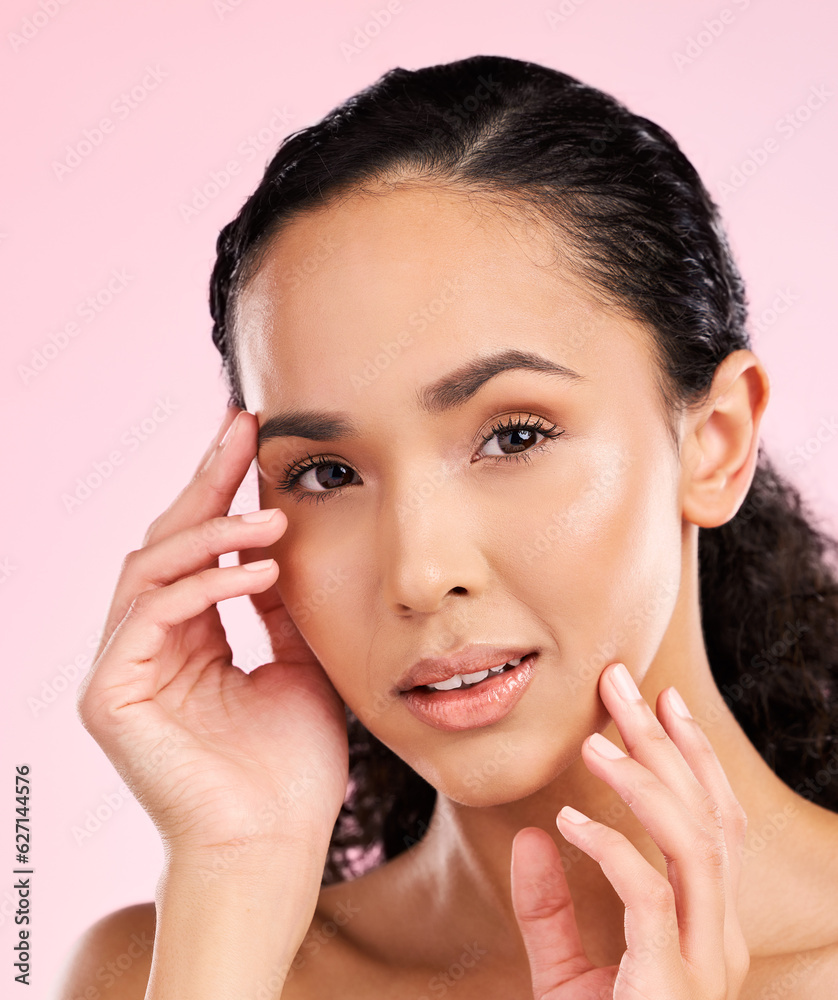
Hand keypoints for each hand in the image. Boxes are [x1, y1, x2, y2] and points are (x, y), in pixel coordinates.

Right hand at [76, 407, 348, 860]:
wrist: (276, 846)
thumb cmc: (291, 769)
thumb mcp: (297, 664)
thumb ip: (280, 605)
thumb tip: (281, 542)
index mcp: (187, 639)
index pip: (196, 549)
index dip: (222, 491)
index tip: (256, 438)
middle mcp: (146, 646)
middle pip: (163, 542)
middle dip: (206, 482)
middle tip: (243, 430)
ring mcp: (123, 670)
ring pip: (149, 569)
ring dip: (212, 533)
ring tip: (272, 517)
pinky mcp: (111, 696)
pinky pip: (152, 615)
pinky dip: (205, 584)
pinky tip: (259, 570)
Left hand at [510, 662, 749, 998]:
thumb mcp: (566, 975)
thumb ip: (551, 910)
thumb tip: (535, 837)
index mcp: (702, 927)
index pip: (712, 820)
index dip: (690, 756)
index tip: (658, 700)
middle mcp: (716, 937)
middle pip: (707, 816)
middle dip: (666, 742)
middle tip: (621, 683)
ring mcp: (702, 961)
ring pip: (695, 844)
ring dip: (646, 782)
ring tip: (596, 739)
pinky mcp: (672, 983)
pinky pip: (649, 895)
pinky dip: (612, 848)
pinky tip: (569, 824)